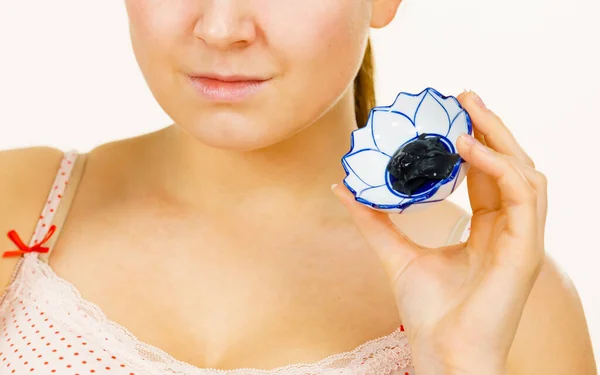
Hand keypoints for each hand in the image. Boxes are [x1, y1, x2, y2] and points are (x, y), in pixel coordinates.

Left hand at [332, 90, 546, 374]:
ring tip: (468, 111)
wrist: (441, 352)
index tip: (451, 113)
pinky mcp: (527, 250)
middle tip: (464, 95)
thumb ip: (374, 220)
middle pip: (510, 165)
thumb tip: (343, 187)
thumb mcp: (396, 254)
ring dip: (499, 137)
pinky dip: (498, 166)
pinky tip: (468, 147)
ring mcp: (522, 239)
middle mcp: (510, 230)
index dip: (474, 141)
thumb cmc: (429, 312)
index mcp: (488, 231)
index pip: (488, 175)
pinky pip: (524, 194)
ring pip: (526, 172)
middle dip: (491, 127)